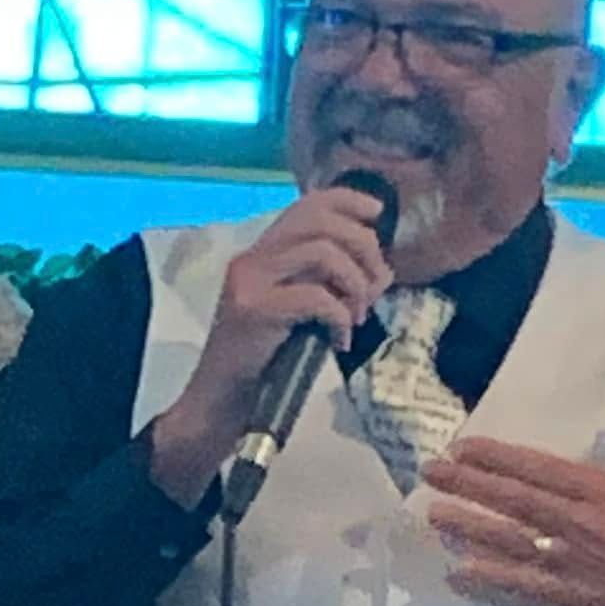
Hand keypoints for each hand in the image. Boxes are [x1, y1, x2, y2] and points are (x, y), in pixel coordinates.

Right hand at [149, 188, 393, 505]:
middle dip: (363, 248)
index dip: (347, 200)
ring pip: (322, 252)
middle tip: (374, 286)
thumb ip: (336, 288)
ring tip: (357, 316)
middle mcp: (252, 259)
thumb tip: (383, 271)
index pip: (306, 205)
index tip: (377, 213)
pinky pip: (316, 297)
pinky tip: (339, 341)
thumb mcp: (304, 318)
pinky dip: (340, 317)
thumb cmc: (264, 366)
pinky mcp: (254, 310)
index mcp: (262, 255)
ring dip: (355, 284)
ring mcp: (249, 282)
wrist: (221, 406)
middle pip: (320, 222)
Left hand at [424, 382, 604, 605]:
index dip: (496, 457)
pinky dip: (489, 583)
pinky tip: (458, 576)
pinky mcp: (574, 601)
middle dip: (468, 485)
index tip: (461, 447)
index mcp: (604, 491)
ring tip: (433, 516)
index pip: (538, 468)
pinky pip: (522, 590)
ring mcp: (573, 565)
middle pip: (512, 501)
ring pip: (509, 543)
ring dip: (468, 529)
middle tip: (428, 474)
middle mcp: (580, 524)